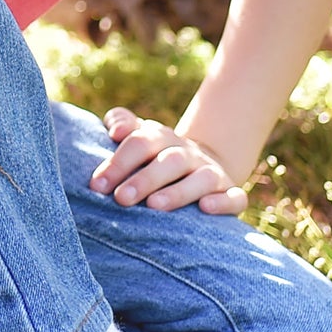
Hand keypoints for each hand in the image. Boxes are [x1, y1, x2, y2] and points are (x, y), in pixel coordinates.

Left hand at [90, 107, 247, 215]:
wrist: (199, 163)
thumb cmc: (153, 155)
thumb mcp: (138, 135)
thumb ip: (121, 122)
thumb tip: (115, 129)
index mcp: (160, 138)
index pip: (139, 143)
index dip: (118, 163)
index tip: (97, 185)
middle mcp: (187, 153)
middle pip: (169, 161)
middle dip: (144, 179)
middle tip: (121, 199)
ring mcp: (211, 173)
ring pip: (202, 179)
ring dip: (178, 192)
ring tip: (154, 205)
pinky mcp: (230, 192)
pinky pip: (235, 197)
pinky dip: (223, 202)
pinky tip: (205, 208)